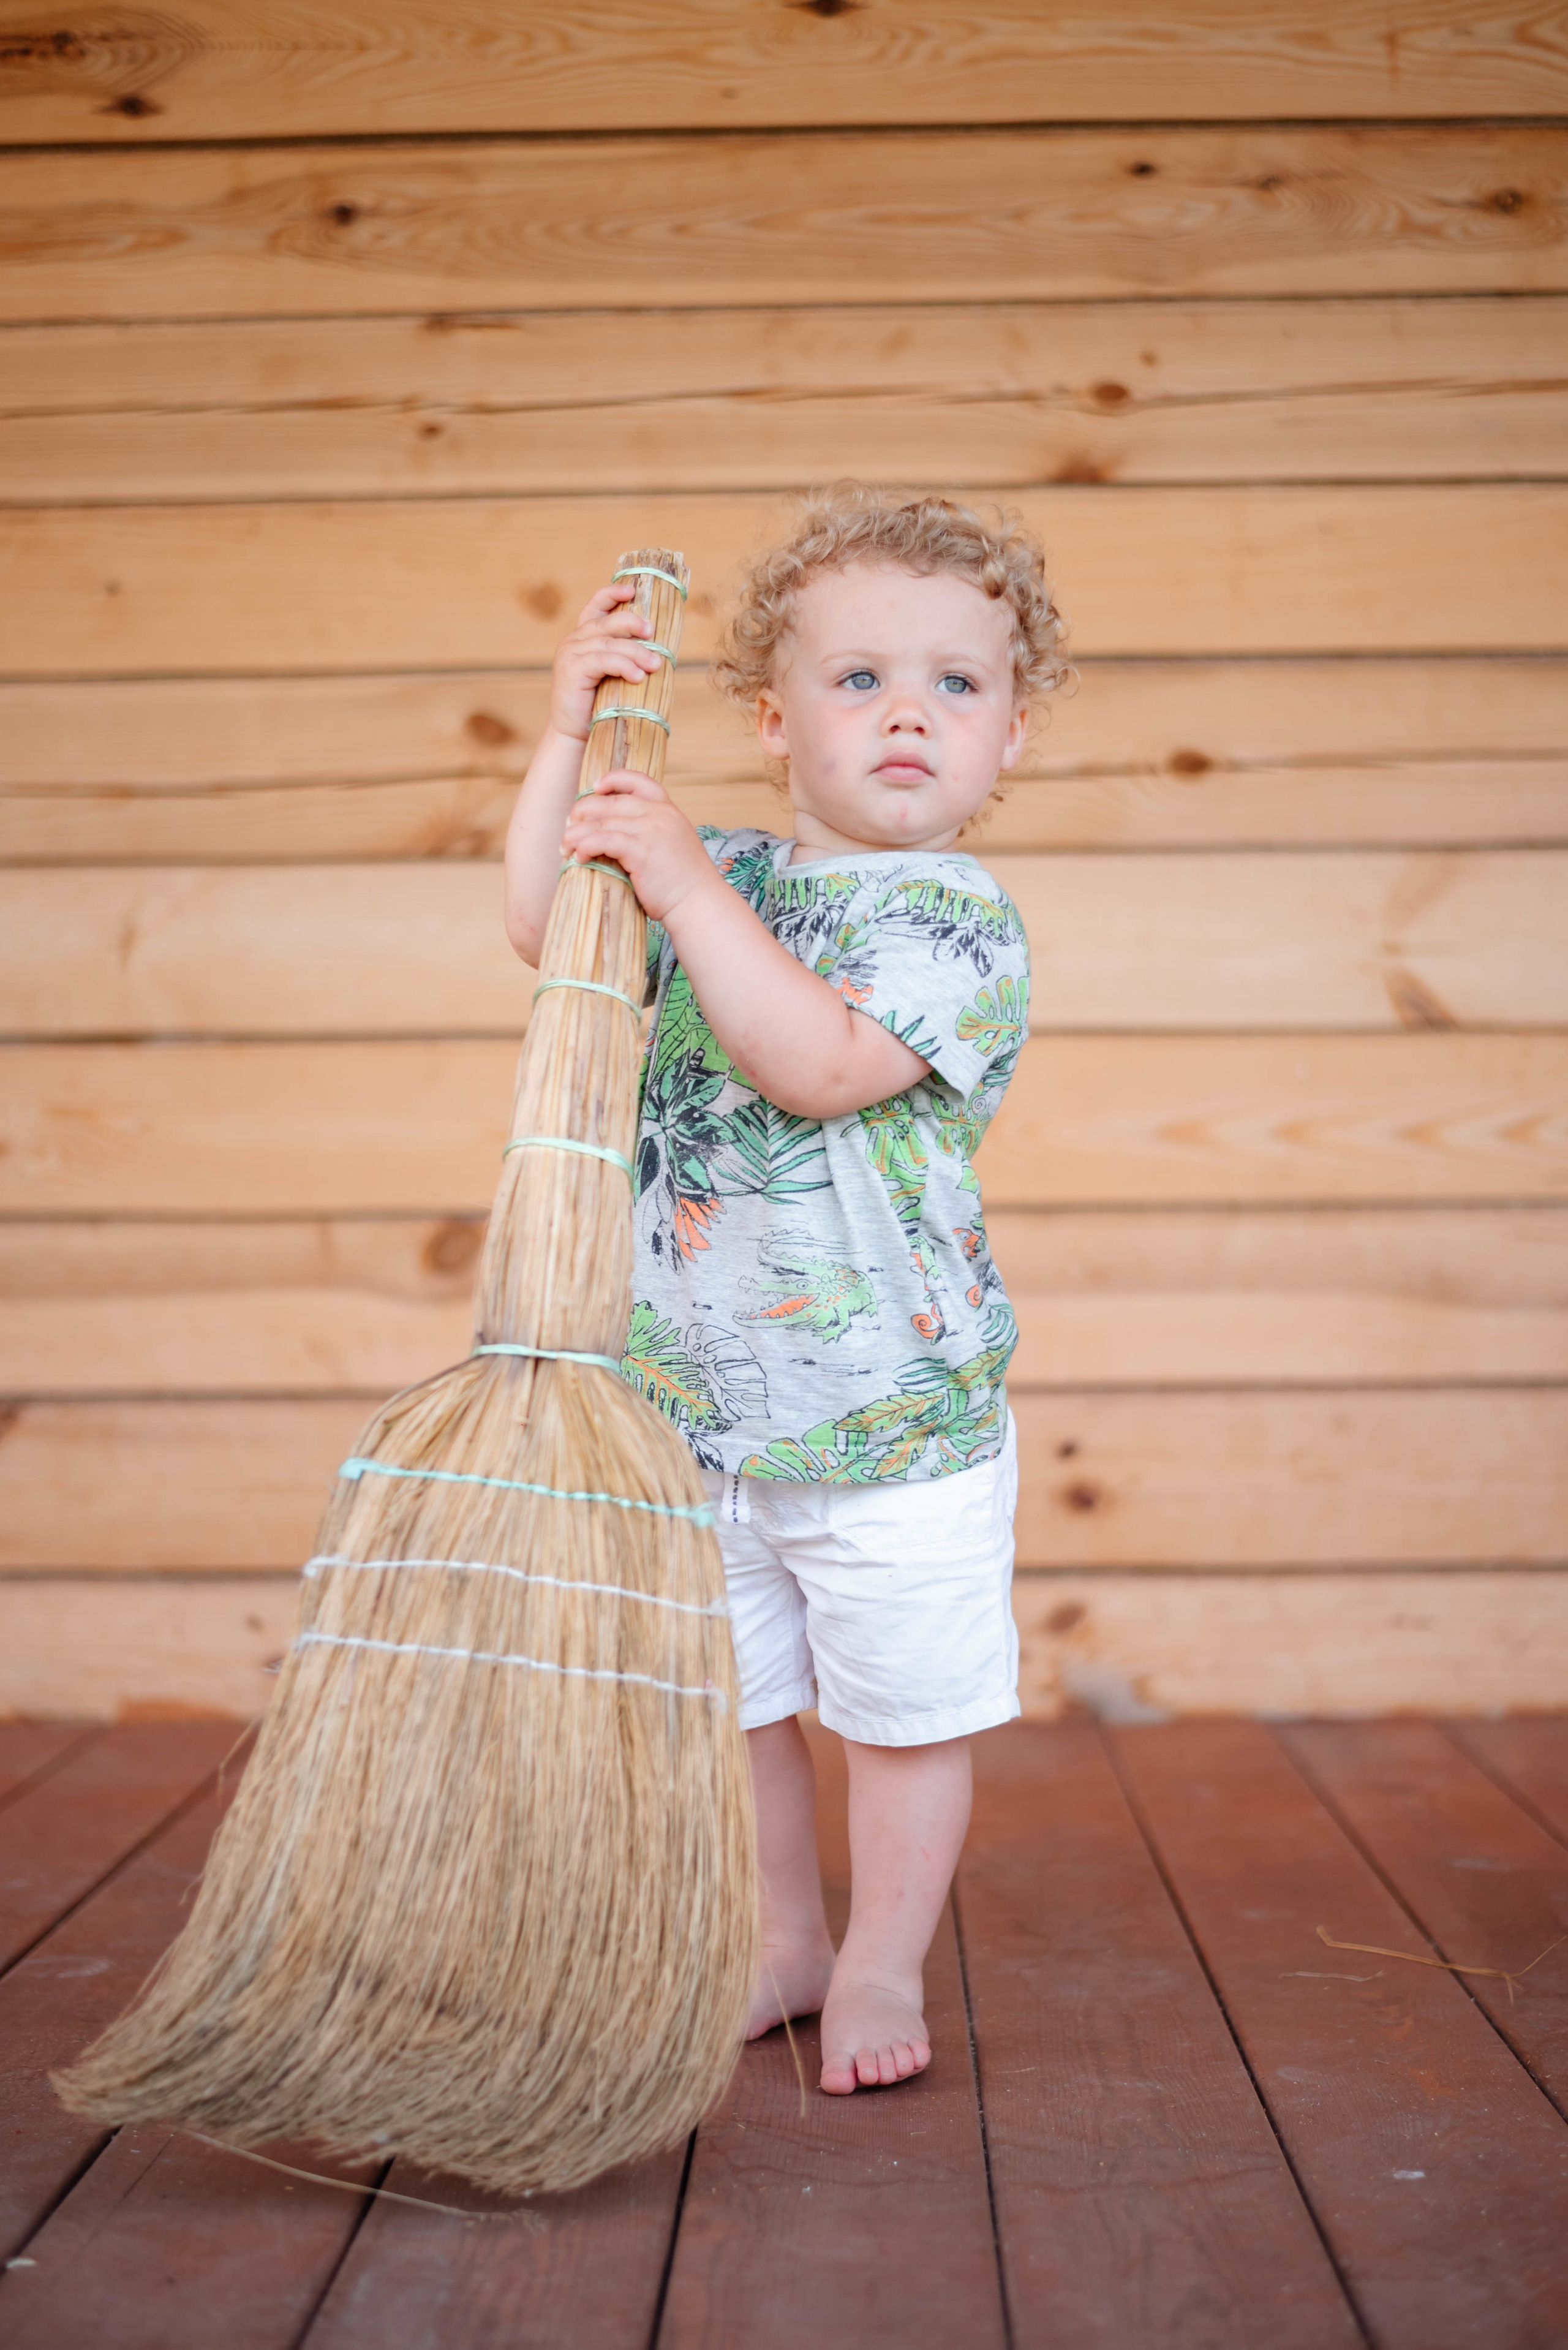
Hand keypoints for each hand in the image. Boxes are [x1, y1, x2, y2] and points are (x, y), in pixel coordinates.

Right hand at [548, 581, 665, 743]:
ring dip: (636, 651)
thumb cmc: (599, 706)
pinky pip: (602, 661)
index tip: (633, 589)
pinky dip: (622, 666)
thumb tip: (660, 649)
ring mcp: (570, 654)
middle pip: (607, 623)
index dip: (612, 594)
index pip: (596, 607)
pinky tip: (637, 676)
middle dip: (632, 623)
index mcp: (583, 638)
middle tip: (653, 631)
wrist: (575, 736)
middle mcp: (574, 641)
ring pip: (609, 643)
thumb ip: (626, 657)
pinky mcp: (571, 671)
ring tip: (655, 664)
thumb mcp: (614, 676)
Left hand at [561, 771, 721, 924]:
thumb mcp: (673, 844)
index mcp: (668, 810)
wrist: (699, 902)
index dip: (613, 779)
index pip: (638, 780)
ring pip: (600, 821)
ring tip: (565, 847)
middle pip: (610, 801)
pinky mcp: (640, 851)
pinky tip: (578, 858)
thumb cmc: (684, 882)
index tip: (595, 787)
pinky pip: (602, 839)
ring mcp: (650, 831)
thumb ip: (652, 832)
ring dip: (576, 834)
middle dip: (582, 811)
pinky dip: (584, 846)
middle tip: (569, 828)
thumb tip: (619, 835)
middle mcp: (659, 814)